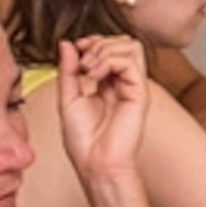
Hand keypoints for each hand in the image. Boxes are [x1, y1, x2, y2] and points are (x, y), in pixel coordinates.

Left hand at [54, 34, 149, 187]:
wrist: (94, 164)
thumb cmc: (83, 141)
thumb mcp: (67, 97)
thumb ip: (68, 70)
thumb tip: (66, 44)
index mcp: (109, 83)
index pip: (111, 47)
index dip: (93, 42)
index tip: (75, 50)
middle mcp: (124, 82)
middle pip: (123, 42)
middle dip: (99, 43)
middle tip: (82, 61)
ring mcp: (133, 86)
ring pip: (130, 46)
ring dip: (104, 50)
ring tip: (88, 69)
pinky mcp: (139, 93)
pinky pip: (130, 61)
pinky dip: (108, 61)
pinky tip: (94, 76)